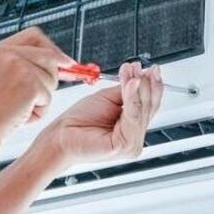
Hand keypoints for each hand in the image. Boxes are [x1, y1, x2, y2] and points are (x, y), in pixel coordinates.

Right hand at [0, 27, 74, 141]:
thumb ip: (21, 66)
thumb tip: (61, 62)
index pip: (34, 36)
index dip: (52, 48)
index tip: (65, 61)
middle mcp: (6, 53)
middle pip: (49, 55)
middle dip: (54, 75)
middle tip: (44, 93)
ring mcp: (18, 67)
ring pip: (51, 78)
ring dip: (42, 98)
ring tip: (19, 109)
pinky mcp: (30, 84)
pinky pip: (48, 97)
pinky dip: (40, 111)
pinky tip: (20, 116)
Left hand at [41, 62, 163, 164]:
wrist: (60, 137)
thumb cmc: (79, 122)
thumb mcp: (108, 99)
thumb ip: (126, 92)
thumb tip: (141, 76)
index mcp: (133, 128)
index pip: (150, 105)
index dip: (152, 85)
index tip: (151, 69)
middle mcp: (135, 138)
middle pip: (149, 107)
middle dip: (145, 83)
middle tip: (140, 67)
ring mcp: (132, 144)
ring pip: (142, 110)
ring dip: (138, 87)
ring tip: (133, 71)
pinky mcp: (125, 146)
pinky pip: (133, 117)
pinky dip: (132, 98)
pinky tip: (131, 84)